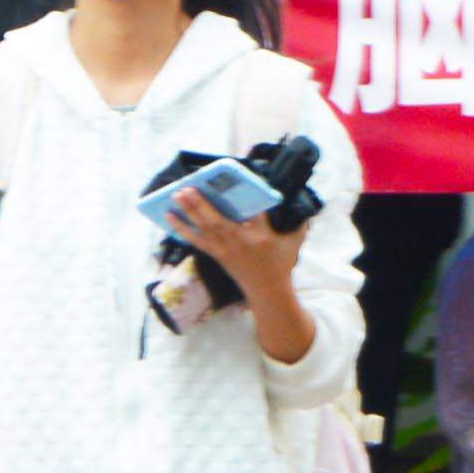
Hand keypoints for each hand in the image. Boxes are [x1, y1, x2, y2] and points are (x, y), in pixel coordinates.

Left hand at [171, 190, 305, 338]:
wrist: (267, 291)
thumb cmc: (280, 264)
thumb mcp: (294, 241)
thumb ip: (299, 222)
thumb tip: (302, 204)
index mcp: (261, 235)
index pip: (252, 212)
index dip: (246, 197)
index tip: (237, 180)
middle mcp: (239, 241)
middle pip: (217, 221)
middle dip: (201, 204)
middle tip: (187, 187)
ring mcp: (225, 249)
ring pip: (203, 229)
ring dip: (188, 212)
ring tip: (175, 196)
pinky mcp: (217, 255)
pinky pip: (196, 241)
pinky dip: (183, 229)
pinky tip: (171, 218)